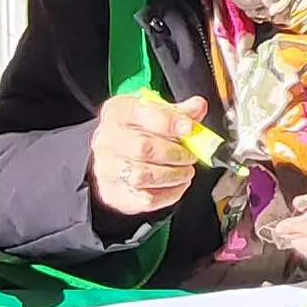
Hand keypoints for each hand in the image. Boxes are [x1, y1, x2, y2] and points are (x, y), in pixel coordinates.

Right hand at [88, 92, 208, 216]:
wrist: (112, 156)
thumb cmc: (135, 132)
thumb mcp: (154, 113)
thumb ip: (178, 111)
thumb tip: (198, 107)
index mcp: (119, 112)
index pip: (143, 113)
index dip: (170, 122)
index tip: (189, 128)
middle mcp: (108, 139)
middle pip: (144, 148)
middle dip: (175, 153)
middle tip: (190, 156)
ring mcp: (107, 168)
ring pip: (143, 175)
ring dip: (173, 175)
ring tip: (185, 171)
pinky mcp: (114, 193)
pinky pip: (145, 199)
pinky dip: (169, 194)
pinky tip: (177, 185)